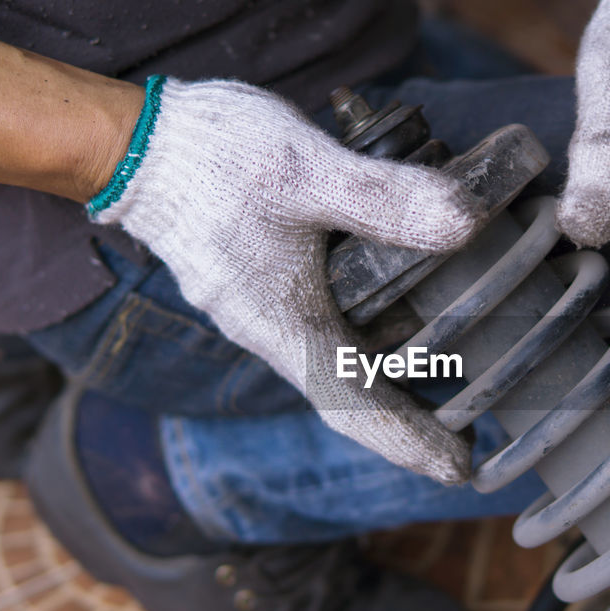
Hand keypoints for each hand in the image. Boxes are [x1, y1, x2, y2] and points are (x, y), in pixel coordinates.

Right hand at [89, 77, 484, 482]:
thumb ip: (383, 197)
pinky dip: (368, 324)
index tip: (461, 470)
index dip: (409, 440)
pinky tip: (403, 301)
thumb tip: (465, 222)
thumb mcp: (305, 169)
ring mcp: (262, 307)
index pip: (353, 405)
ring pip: (338, 354)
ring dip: (391, 368)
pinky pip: (324, 320)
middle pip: (349, 391)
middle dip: (408, 416)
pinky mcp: (262, 279)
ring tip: (455, 367)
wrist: (136, 141)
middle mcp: (269, 329)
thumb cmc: (208, 156)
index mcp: (280, 324)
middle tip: (473, 429)